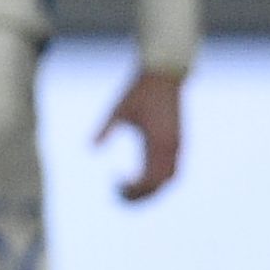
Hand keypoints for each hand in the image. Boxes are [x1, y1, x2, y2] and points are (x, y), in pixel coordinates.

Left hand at [94, 67, 185, 202]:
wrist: (164, 73)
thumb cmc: (139, 90)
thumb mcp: (118, 109)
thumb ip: (105, 130)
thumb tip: (90, 148)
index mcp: (156, 142)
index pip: (148, 180)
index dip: (133, 191)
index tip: (114, 185)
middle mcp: (171, 147)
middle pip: (160, 185)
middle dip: (141, 195)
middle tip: (118, 194)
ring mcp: (178, 144)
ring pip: (170, 178)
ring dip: (152, 188)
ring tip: (130, 189)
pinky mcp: (179, 140)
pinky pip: (174, 168)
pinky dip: (160, 178)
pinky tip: (142, 176)